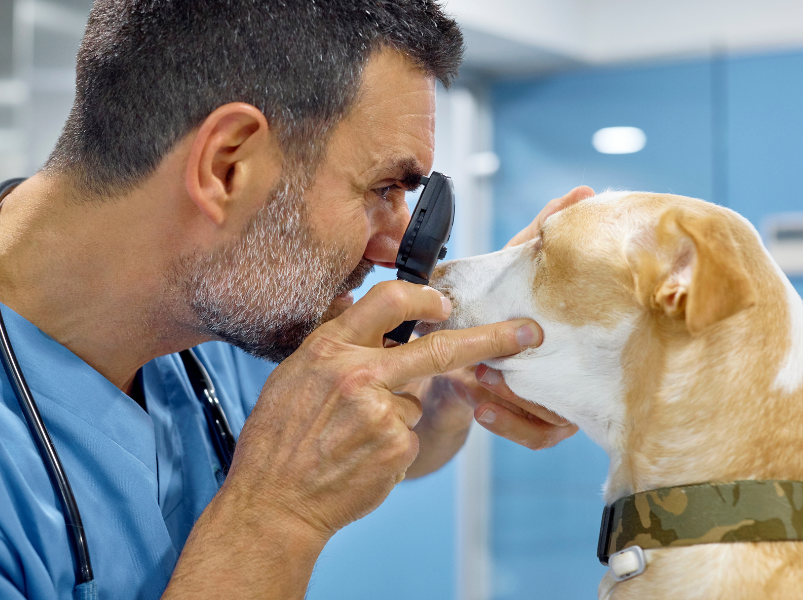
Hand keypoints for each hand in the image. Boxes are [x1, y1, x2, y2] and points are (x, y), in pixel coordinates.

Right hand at [220, 281, 542, 536]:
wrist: (273, 502)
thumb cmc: (277, 441)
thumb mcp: (293, 377)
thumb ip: (335, 349)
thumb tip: (369, 319)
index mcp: (329, 349)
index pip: (388, 301)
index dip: (424, 297)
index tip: (446, 302)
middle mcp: (358, 373)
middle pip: (439, 348)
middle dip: (493, 338)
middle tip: (529, 333)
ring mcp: (381, 412)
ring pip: (413, 403)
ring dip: (394, 418)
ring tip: (350, 441)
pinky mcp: (396, 446)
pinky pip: (408, 436)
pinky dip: (391, 447)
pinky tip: (359, 459)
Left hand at [470, 185, 593, 448]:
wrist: (458, 358)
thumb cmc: (498, 307)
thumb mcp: (516, 268)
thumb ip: (540, 234)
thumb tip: (579, 193)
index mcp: (581, 337)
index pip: (607, 341)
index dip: (586, 338)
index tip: (540, 327)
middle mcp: (582, 372)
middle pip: (583, 386)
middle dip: (537, 377)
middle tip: (496, 360)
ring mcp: (565, 403)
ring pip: (559, 417)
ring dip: (518, 399)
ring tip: (483, 377)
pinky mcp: (538, 425)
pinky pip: (539, 436)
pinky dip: (510, 424)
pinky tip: (481, 405)